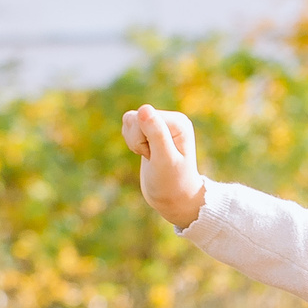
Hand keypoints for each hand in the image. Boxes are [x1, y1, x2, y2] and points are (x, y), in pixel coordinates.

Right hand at [121, 104, 205, 228]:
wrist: (174, 199)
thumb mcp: (164, 160)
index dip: (143, 140)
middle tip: (153, 158)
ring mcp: (161, 123)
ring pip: (129, 120)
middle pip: (134, 117)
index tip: (157, 157)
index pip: (144, 117)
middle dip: (137, 141)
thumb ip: (156, 134)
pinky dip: (132, 143)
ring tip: (151, 156)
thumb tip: (144, 108)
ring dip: (133, 142)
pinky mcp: (151, 130)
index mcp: (179, 121)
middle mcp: (171, 118)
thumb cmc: (172, 183)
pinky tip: (146, 154)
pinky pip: (128, 126)